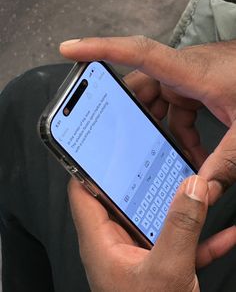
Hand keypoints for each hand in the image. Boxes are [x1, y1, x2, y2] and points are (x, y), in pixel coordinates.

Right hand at [60, 37, 235, 203]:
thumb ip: (222, 165)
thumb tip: (199, 193)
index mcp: (192, 71)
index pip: (137, 53)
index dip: (99, 49)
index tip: (70, 49)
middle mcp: (186, 70)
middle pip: (142, 89)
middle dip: (133, 118)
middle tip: (124, 140)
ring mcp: (191, 78)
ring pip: (160, 103)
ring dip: (163, 131)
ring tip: (173, 156)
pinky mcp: (198, 86)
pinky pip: (178, 108)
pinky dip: (181, 131)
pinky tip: (195, 152)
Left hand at [69, 176, 235, 291]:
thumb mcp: (166, 271)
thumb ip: (180, 226)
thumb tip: (192, 188)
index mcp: (101, 241)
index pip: (83, 191)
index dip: (91, 166)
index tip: (109, 147)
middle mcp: (116, 244)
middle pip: (124, 199)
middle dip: (145, 180)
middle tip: (163, 160)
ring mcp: (139, 254)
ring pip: (155, 219)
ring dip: (177, 206)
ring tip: (196, 188)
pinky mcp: (159, 265)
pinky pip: (178, 242)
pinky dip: (198, 235)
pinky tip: (223, 230)